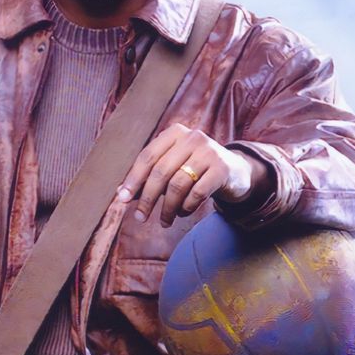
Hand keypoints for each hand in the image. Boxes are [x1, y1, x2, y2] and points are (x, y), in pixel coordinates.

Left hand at [116, 123, 268, 227]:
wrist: (234, 172)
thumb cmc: (194, 171)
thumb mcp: (172, 169)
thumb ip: (148, 178)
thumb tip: (120, 193)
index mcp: (174, 133)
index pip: (147, 157)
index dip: (133, 180)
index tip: (122, 200)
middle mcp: (192, 137)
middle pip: (161, 172)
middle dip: (147, 199)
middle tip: (140, 218)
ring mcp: (209, 151)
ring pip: (178, 185)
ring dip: (168, 209)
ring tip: (165, 221)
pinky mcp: (222, 168)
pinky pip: (196, 194)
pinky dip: (186, 208)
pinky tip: (183, 213)